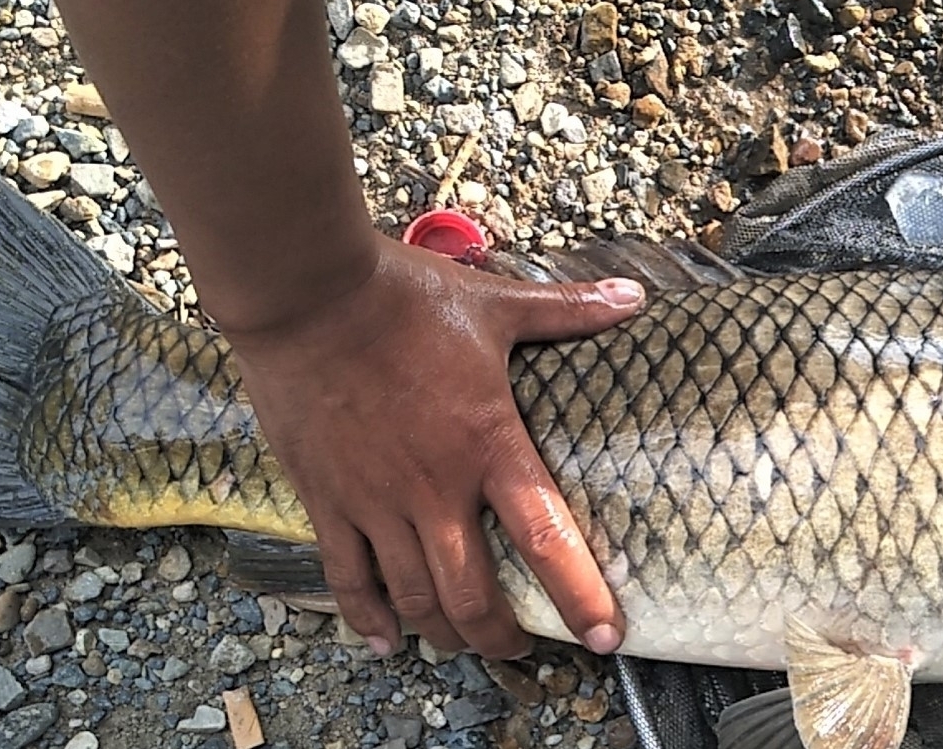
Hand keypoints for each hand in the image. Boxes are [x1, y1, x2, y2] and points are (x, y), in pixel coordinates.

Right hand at [223, 234, 645, 657]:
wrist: (307, 294)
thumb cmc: (403, 298)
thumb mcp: (495, 304)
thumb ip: (567, 312)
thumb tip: (635, 297)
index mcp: (488, 445)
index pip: (547, 538)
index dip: (578, 595)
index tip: (604, 638)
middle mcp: (435, 488)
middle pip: (473, 597)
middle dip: (501, 637)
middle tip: (521, 649)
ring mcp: (376, 501)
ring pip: (415, 598)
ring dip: (444, 633)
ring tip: (464, 641)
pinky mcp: (327, 500)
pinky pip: (348, 579)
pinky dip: (368, 619)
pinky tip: (385, 641)